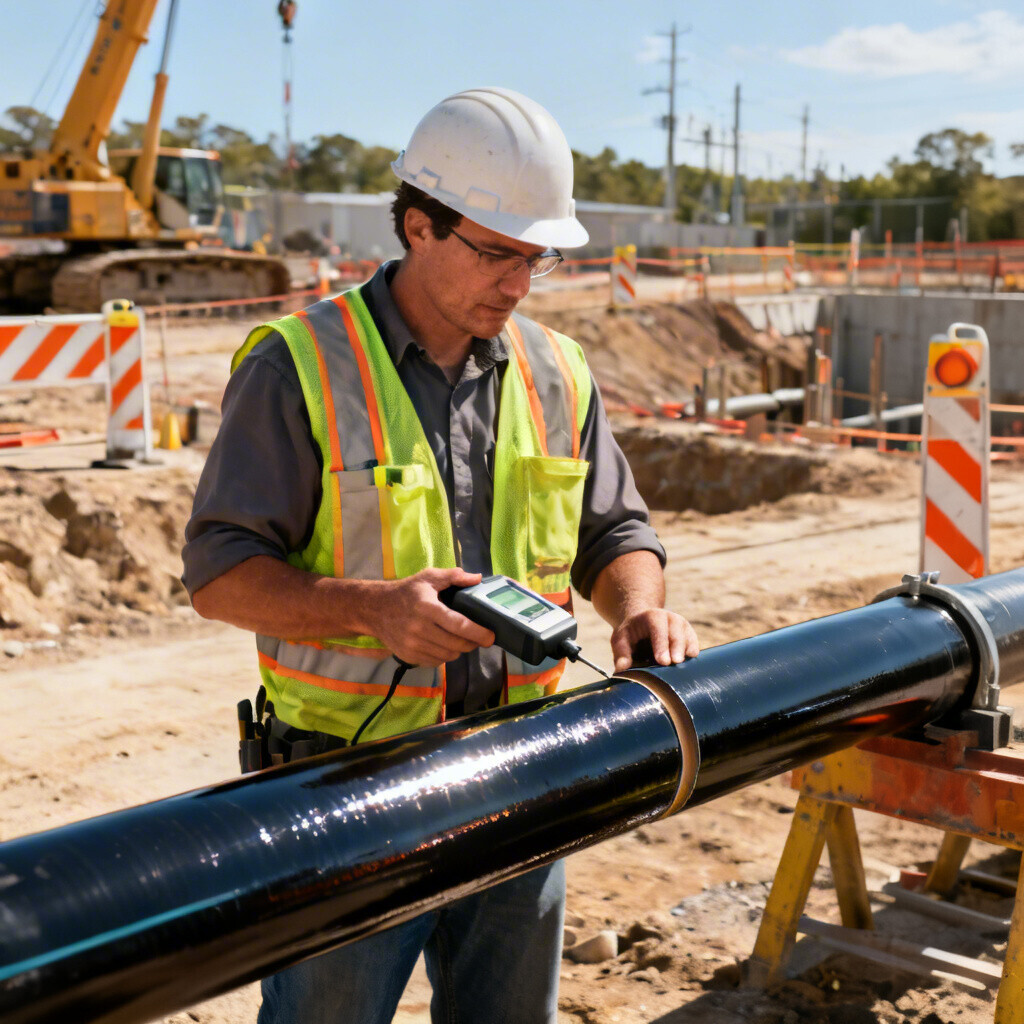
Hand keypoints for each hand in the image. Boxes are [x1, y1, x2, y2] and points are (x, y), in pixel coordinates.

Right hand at [369, 568, 494, 666]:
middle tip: (480, 638)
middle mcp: (420, 628)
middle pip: (457, 644)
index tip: (491, 636)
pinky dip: (445, 656)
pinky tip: (445, 645)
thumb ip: (454, 576)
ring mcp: (413, 645)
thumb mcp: (428, 577)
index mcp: (427, 607)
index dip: (478, 633)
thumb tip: (478, 578)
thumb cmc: (407, 591)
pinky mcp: (408, 656)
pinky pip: (436, 662)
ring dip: (459, 650)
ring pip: (448, 656)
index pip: (459, 625)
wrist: (375, 609)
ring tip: (462, 640)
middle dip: (472, 643)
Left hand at [610, 608, 698, 673]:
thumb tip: (621, 668)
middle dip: (677, 649)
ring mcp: (682, 626)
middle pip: (677, 634)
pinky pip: (694, 646)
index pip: (658, 629)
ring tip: (683, 668)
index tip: (663, 661)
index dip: (661, 645)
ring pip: (688, 639)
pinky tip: (686, 667)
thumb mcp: (620, 639)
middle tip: (675, 663)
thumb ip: (621, 653)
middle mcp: (671, 619)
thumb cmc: (630, 633)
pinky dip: (691, 656)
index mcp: (652, 617)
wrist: (642, 623)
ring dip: (686, 653)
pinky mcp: (690, 636)